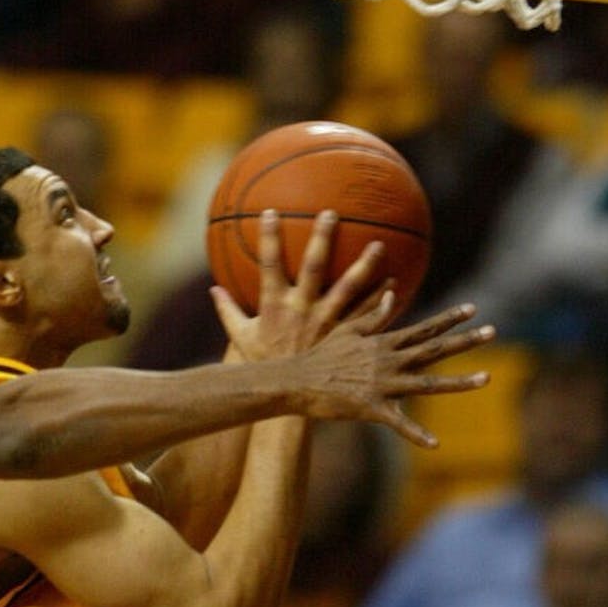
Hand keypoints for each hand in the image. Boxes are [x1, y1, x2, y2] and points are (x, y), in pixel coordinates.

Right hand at [212, 208, 388, 362]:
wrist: (285, 394)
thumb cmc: (262, 362)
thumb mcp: (240, 336)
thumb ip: (228, 310)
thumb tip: (213, 289)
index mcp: (275, 305)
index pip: (269, 265)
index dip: (269, 239)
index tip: (270, 212)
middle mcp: (301, 310)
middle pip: (313, 268)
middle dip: (321, 239)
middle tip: (331, 213)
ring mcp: (325, 323)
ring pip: (347, 289)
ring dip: (364, 266)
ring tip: (379, 244)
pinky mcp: (342, 337)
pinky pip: (364, 316)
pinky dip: (380, 301)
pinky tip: (394, 284)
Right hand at [296, 300, 495, 446]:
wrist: (296, 380)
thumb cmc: (320, 355)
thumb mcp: (347, 330)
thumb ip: (374, 316)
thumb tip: (393, 296)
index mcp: (384, 343)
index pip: (424, 328)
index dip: (449, 319)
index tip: (473, 309)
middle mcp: (389, 361)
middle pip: (434, 350)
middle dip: (465, 341)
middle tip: (493, 331)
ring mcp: (383, 385)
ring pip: (429, 383)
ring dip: (459, 382)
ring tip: (487, 377)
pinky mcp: (372, 408)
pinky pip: (399, 424)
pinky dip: (416, 435)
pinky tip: (434, 445)